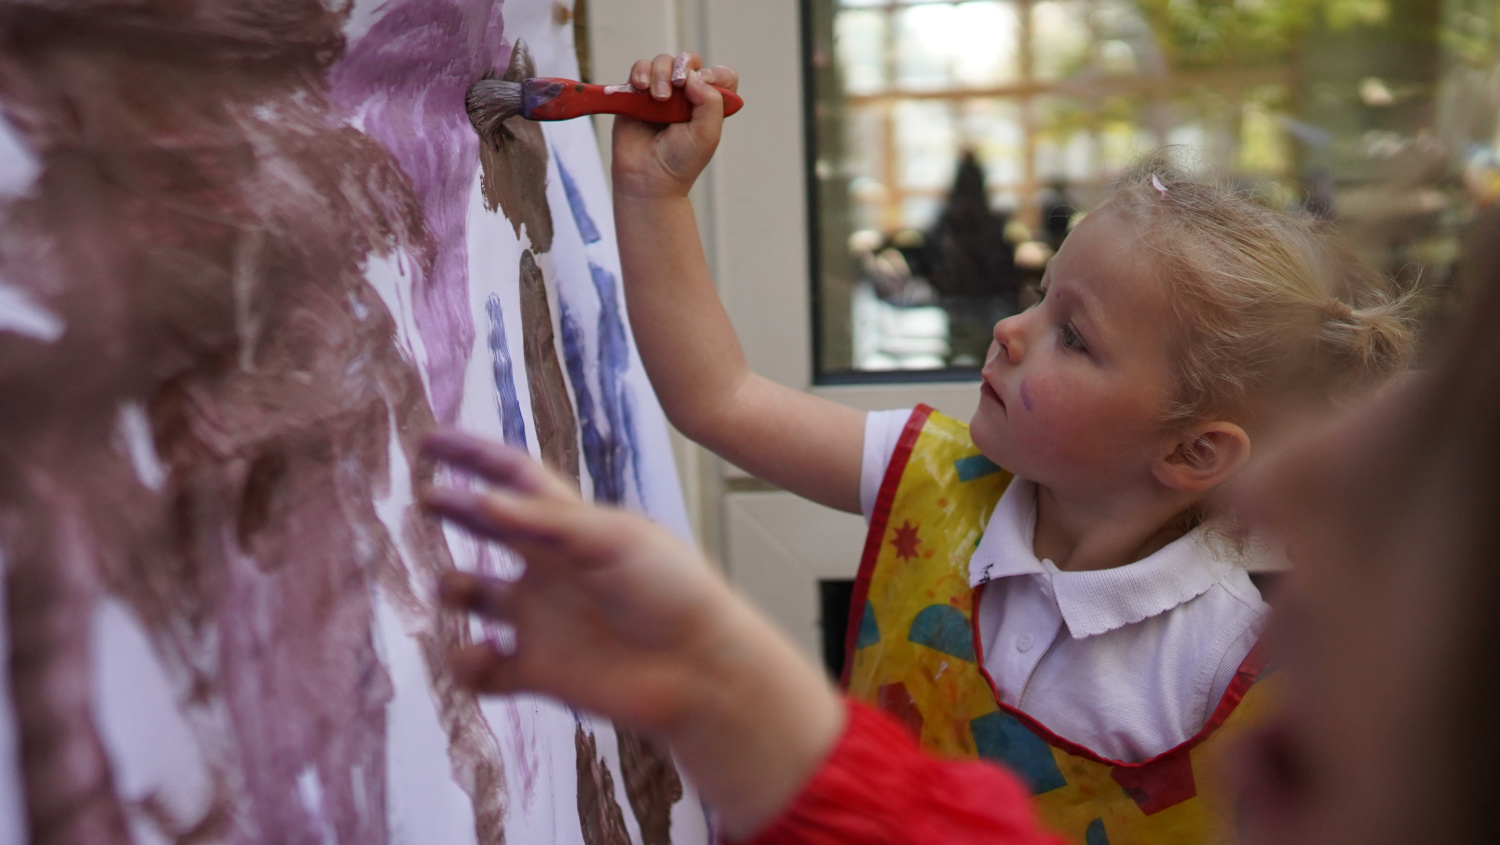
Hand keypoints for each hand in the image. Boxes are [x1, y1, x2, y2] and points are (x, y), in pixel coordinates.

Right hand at [420, 431, 846, 837]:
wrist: (700, 669)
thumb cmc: (672, 591)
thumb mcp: (612, 539)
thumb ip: (542, 522)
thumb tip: (477, 501)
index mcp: (573, 526)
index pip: (515, 478)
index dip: (473, 456)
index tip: (428, 440)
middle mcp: (551, 567)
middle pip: (486, 528)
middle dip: (452, 511)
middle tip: (424, 501)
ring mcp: (541, 618)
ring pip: (472, 596)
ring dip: (451, 589)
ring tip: (460, 587)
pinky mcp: (537, 671)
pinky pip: (480, 669)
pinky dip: (466, 663)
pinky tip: (484, 654)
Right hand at [611, 51, 739, 199]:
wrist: (646, 180)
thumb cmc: (679, 163)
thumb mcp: (707, 135)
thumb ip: (710, 102)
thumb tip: (694, 75)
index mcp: (708, 105)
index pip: (720, 75)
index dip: (714, 74)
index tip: (703, 86)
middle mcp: (686, 96)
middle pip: (688, 62)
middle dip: (682, 67)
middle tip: (677, 86)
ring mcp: (661, 93)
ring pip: (663, 62)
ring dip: (660, 73)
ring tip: (657, 97)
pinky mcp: (636, 94)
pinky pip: (639, 68)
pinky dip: (640, 72)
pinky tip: (640, 88)